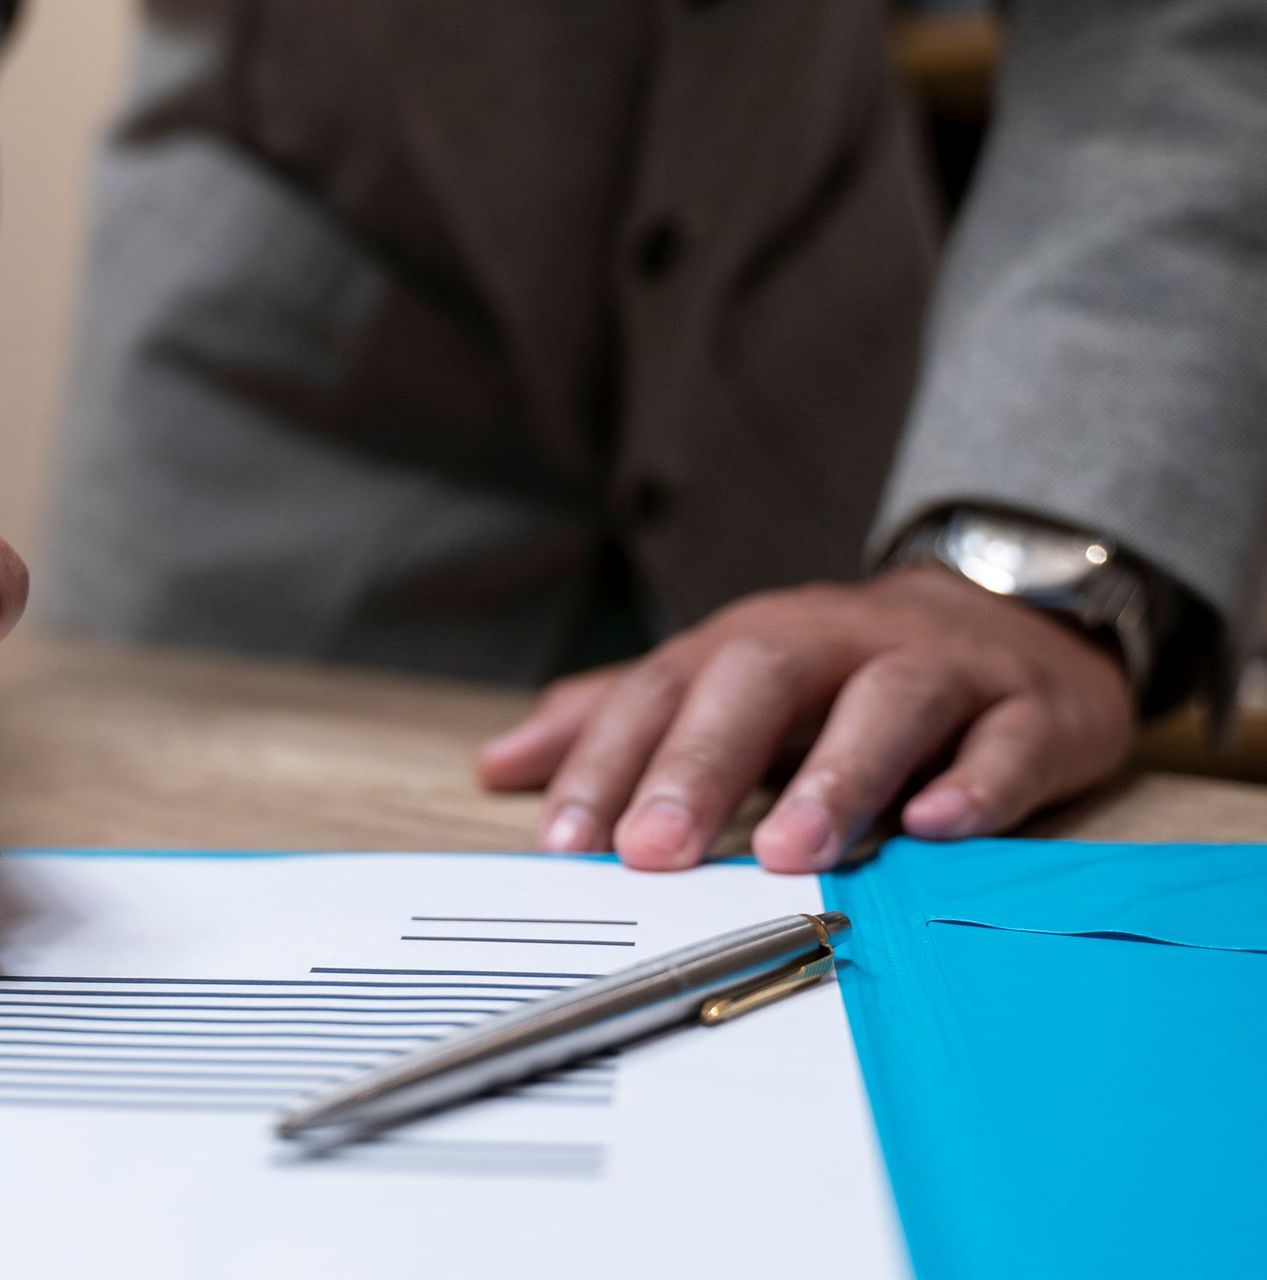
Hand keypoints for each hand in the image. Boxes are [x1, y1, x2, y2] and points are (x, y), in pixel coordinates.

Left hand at [476, 569, 1135, 871]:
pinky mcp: (1030, 710)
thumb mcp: (722, 682)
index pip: (665, 688)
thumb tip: (499, 767)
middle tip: (654, 850)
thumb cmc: (839, 670)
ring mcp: (940, 669)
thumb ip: (615, 722)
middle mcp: (837, 642)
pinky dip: (976, 784)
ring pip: (889, 701)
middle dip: (702, 762)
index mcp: (751, 641)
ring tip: (789, 849)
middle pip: (761, 678)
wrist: (1012, 616)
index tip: (565, 840)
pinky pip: (1007, 740)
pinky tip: (938, 828)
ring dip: (836, 774)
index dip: (610, 760)